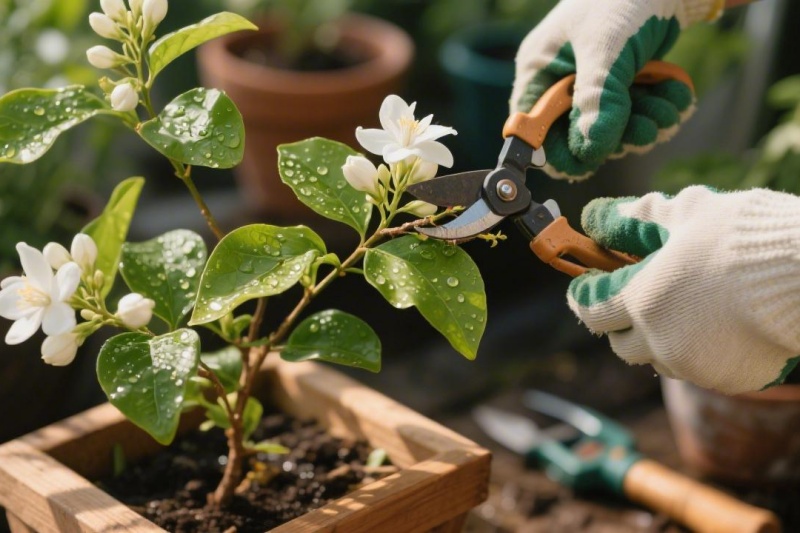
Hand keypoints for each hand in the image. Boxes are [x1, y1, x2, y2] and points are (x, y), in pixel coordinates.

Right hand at [511, 0, 717, 179]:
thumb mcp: (606, 48)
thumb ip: (597, 100)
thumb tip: (590, 150)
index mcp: (540, 70)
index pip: (534, 127)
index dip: (556, 151)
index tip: (587, 164)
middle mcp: (563, 80)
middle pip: (579, 134)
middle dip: (617, 135)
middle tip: (645, 130)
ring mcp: (596, 81)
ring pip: (614, 126)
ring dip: (645, 123)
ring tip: (668, 108)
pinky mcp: (626, 80)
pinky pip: (638, 111)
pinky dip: (660, 108)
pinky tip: (677, 96)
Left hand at [567, 186, 799, 394]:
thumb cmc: (744, 235)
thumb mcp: (685, 212)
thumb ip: (635, 219)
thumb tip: (597, 217)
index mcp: (642, 301)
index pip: (591, 310)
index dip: (585, 296)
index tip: (588, 285)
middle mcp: (661, 341)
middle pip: (620, 343)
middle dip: (620, 323)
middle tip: (634, 297)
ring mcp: (696, 365)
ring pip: (659, 359)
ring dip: (658, 339)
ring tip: (683, 308)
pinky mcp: (730, 379)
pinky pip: (701, 369)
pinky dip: (700, 350)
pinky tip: (720, 324)